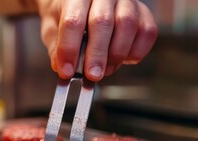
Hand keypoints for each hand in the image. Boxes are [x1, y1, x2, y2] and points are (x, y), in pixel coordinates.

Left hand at [37, 0, 157, 80]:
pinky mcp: (142, 11)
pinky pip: (147, 31)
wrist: (79, 1)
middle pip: (102, 22)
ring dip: (116, 54)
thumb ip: (57, 48)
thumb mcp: (52, 29)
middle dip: (96, 54)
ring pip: (127, 24)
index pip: (73, 22)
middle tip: (92, 75)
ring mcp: (125, 0)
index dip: (69, 49)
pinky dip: (136, 51)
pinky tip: (123, 60)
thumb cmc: (65, 15)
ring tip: (105, 70)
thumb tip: (63, 67)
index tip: (67, 71)